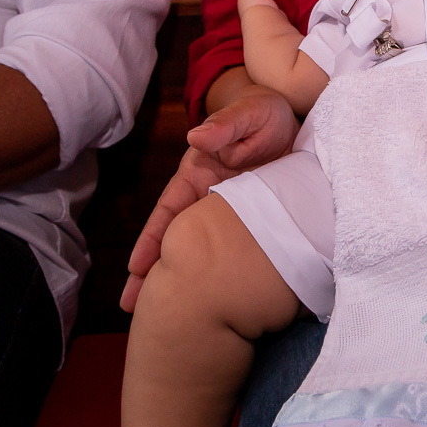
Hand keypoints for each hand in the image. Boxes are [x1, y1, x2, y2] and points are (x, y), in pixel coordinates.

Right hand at [120, 85, 298, 312]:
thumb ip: (225, 125)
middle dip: (153, 271)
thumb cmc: (262, 113)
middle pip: (177, 239)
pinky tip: (223, 299)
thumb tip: (196, 138)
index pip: (169, 211)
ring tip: (167, 314)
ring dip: (184, 276)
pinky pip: (236, 249)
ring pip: (202, 249)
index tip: (135, 268)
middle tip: (132, 307)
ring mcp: (230, 212)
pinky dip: (224, 272)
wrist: (294, 119)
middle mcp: (208, 198)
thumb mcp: (247, 114)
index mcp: (197, 175)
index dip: (152, 239)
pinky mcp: (254, 219)